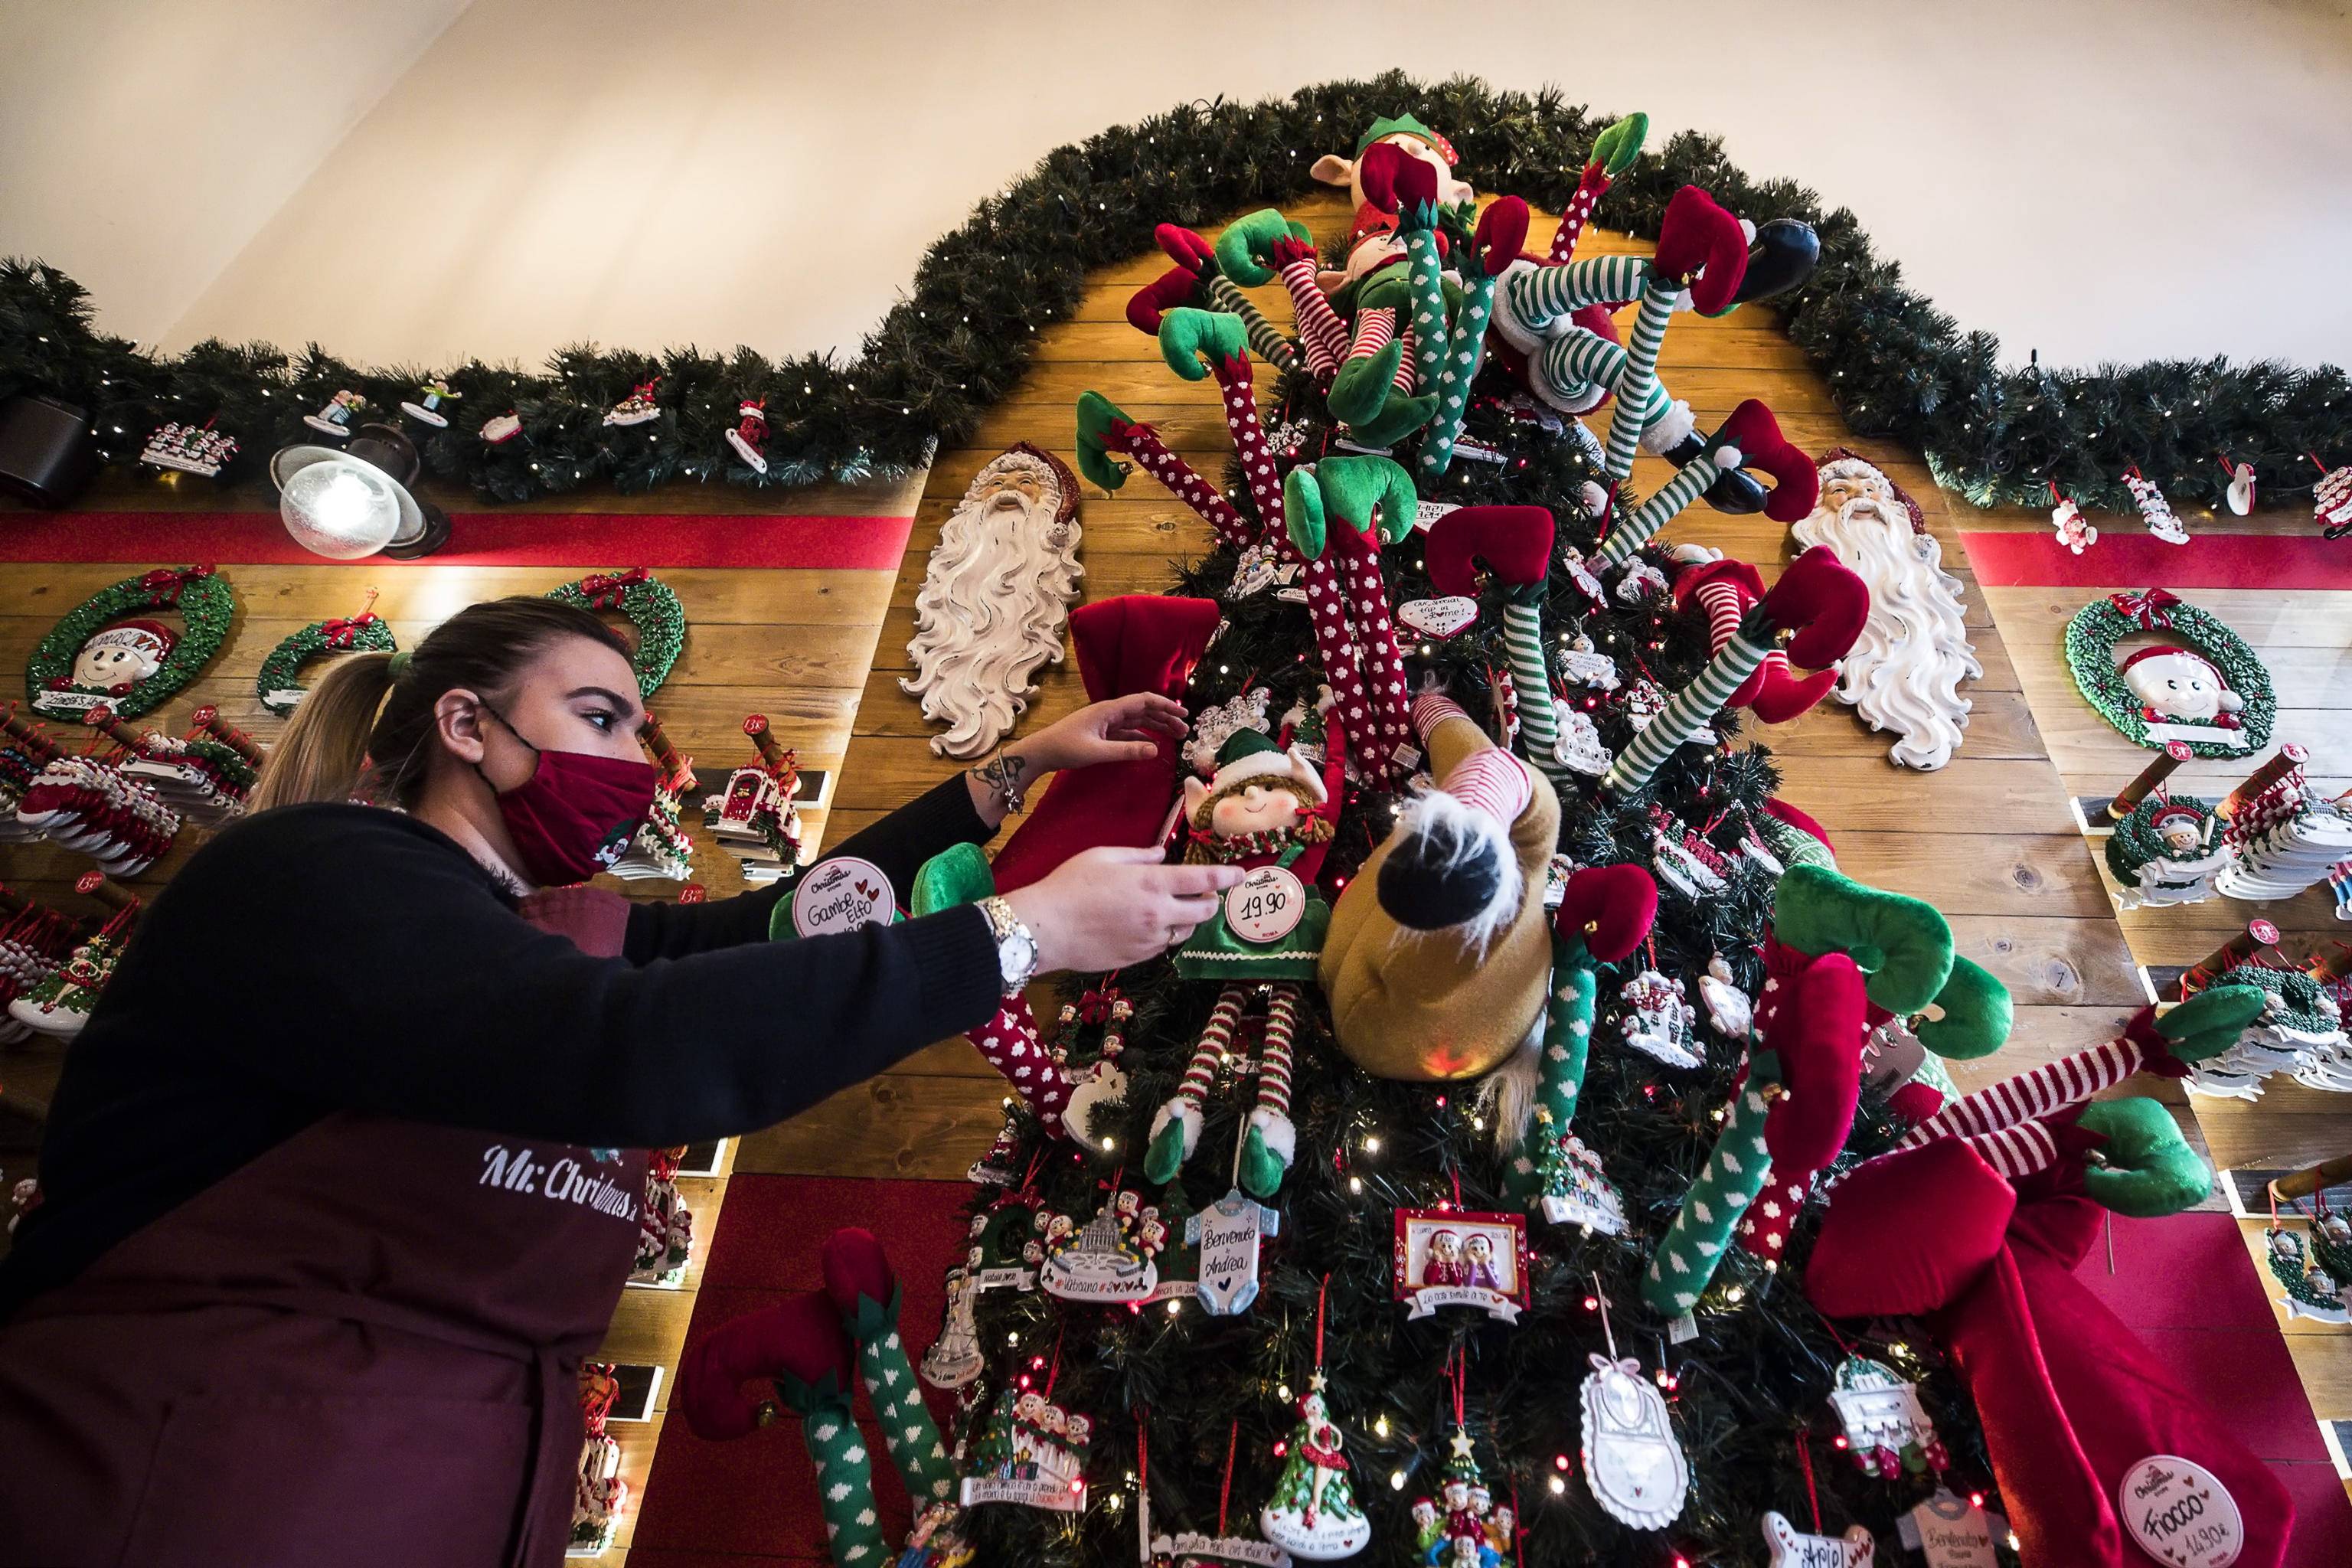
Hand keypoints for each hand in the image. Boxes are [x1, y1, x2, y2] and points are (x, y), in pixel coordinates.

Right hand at [1002, 845, 1240, 974]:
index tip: (1241, 876)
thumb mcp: (1103, 856)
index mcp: (1152, 883)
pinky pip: (1163, 945)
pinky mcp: (1139, 958)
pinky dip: (1163, 934)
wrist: (1046, 929)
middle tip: (1204, 893)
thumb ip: (1138, 855)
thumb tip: (1161, 854)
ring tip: (1172, 908)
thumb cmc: (1070, 885)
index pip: (1204, 880)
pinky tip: (1146, 924)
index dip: (1227, 878)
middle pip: (1204, 911)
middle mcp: (1158, 913)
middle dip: (1211, 901)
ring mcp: (1149, 939)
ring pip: (1185, 931)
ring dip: (1187, 920)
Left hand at [1015, 694, 1187, 775]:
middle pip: (1144, 710)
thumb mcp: (1097, 752)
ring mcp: (1106, 722)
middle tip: (1185, 731)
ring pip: (1138, 721)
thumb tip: (1156, 750)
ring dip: (1157, 726)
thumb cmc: (1065, 749)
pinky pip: (1128, 731)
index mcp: (1109, 710)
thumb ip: (1127, 750)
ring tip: (1176, 737)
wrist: (1041, 752)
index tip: (1184, 714)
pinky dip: (1143, 736)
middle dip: (1166, 718)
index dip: (1165, 706)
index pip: (1144, 701)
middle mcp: (1110, 712)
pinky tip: (1153, 744)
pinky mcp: (1102, 733)